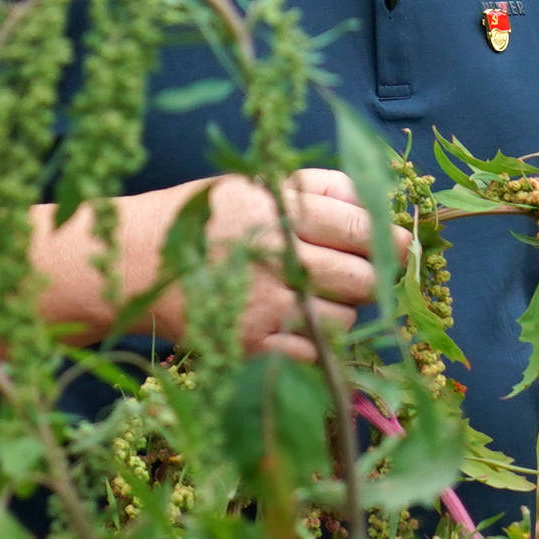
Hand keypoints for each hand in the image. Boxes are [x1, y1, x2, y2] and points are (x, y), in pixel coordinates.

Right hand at [172, 168, 390, 361]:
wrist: (139, 262)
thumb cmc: (207, 218)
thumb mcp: (257, 184)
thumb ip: (320, 187)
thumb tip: (380, 204)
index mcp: (278, 209)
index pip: (360, 229)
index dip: (391, 241)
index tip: (400, 246)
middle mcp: (273, 257)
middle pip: (360, 280)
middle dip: (370, 279)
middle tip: (359, 275)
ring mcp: (262, 306)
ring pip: (343, 320)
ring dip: (340, 311)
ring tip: (314, 297)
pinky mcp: (250, 346)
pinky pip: (314, 354)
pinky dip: (315, 343)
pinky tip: (294, 324)